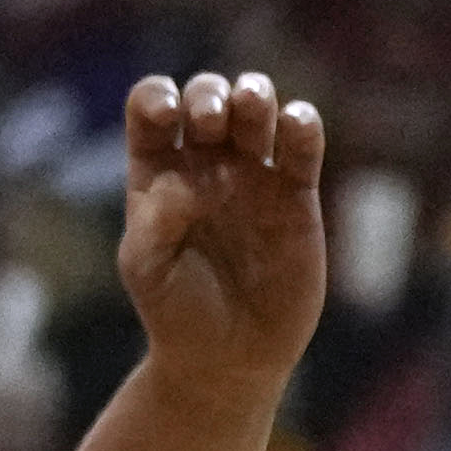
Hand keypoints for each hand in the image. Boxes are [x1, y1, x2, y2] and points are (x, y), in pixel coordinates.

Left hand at [117, 71, 327, 381]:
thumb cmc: (176, 312)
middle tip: (212, 122)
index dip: (159, 96)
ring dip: (255, 92)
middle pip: (208, 96)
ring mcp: (253, 174)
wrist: (229, 358)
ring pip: (257, 106)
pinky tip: (297, 124)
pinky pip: (303, 145)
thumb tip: (189, 179)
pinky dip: (303, 123)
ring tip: (253, 108)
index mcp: (159, 170)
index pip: (153, 107)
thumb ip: (156, 219)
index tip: (168, 116)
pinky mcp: (297, 194)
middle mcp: (206, 162)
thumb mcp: (147, 268)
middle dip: (210, 94)